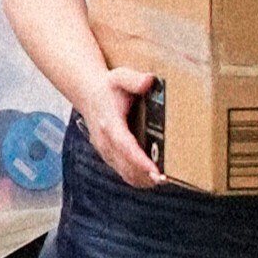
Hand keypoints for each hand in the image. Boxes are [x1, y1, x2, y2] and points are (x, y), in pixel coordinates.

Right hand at [72, 64, 161, 189]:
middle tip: (168, 179)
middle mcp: (105, 142)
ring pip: (126, 174)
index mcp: (109, 124)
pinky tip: (153, 178)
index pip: (125, 147)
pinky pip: (124, 173)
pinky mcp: (109, 157)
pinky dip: (139, 178)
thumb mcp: (120, 77)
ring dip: (144, 180)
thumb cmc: (108, 87)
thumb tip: (149, 81)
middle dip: (146, 175)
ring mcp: (106, 152)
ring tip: (164, 180)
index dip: (141, 161)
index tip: (156, 171)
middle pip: (127, 166)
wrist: (89, 95)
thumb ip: (134, 79)